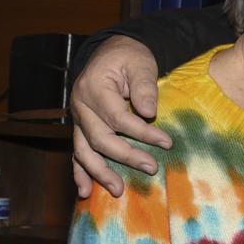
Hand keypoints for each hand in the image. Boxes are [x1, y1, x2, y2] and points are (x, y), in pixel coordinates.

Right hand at [70, 36, 170, 198]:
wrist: (110, 52)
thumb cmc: (128, 57)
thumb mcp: (140, 63)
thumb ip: (145, 86)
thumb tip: (148, 112)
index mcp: (94, 89)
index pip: (118, 118)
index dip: (142, 133)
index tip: (166, 143)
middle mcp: (80, 106)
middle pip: (100, 138)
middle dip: (126, 156)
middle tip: (151, 168)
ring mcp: (78, 119)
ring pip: (84, 150)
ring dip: (99, 172)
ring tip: (117, 190)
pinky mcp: (80, 128)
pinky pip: (77, 152)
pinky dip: (79, 172)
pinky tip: (84, 192)